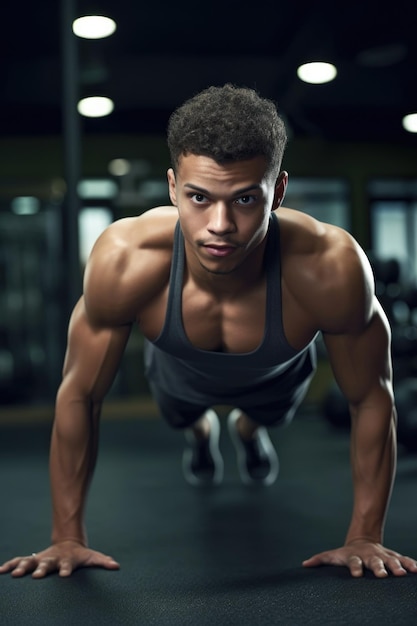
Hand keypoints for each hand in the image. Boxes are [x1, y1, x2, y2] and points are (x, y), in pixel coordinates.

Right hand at [0, 540, 119, 577]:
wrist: (68, 543)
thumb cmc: (80, 555)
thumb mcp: (92, 557)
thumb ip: (102, 561)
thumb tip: (116, 565)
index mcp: (66, 561)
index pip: (67, 566)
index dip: (66, 570)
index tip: (64, 575)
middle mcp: (52, 559)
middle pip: (46, 564)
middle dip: (41, 569)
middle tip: (36, 575)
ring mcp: (41, 558)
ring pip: (30, 561)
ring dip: (22, 567)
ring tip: (15, 574)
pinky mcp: (33, 559)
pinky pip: (19, 561)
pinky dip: (10, 565)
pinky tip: (1, 571)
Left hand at [302, 539, 416, 577]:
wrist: (361, 540)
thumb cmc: (345, 553)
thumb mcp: (333, 555)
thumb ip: (320, 559)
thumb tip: (304, 564)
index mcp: (354, 557)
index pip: (353, 563)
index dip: (354, 568)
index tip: (356, 575)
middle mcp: (369, 556)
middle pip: (374, 562)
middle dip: (379, 568)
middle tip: (384, 575)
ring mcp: (382, 555)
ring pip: (390, 560)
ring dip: (396, 566)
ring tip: (402, 573)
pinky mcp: (393, 556)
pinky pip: (403, 559)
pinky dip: (410, 563)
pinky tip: (416, 570)